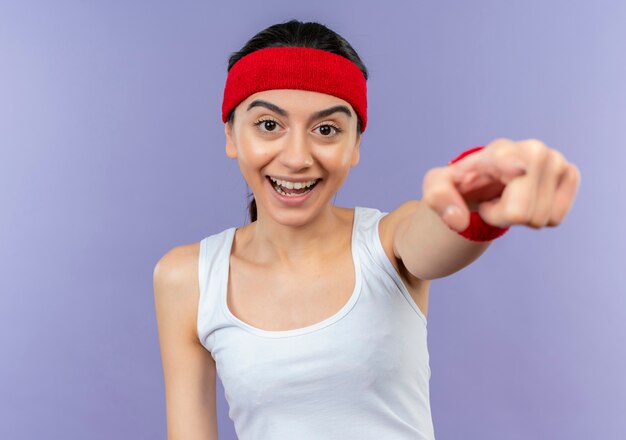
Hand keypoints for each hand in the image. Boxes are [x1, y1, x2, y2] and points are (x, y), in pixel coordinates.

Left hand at [422, 138, 581, 231]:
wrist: (484, 179)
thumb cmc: (462, 183)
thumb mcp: (437, 188)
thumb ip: (438, 200)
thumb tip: (458, 221)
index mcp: (495, 152)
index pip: (507, 160)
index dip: (511, 166)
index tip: (518, 169)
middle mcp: (530, 150)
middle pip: (521, 212)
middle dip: (502, 216)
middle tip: (492, 201)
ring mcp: (555, 160)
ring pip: (540, 218)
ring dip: (520, 217)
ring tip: (507, 197)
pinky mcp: (570, 173)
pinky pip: (556, 218)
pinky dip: (539, 217)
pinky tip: (526, 199)